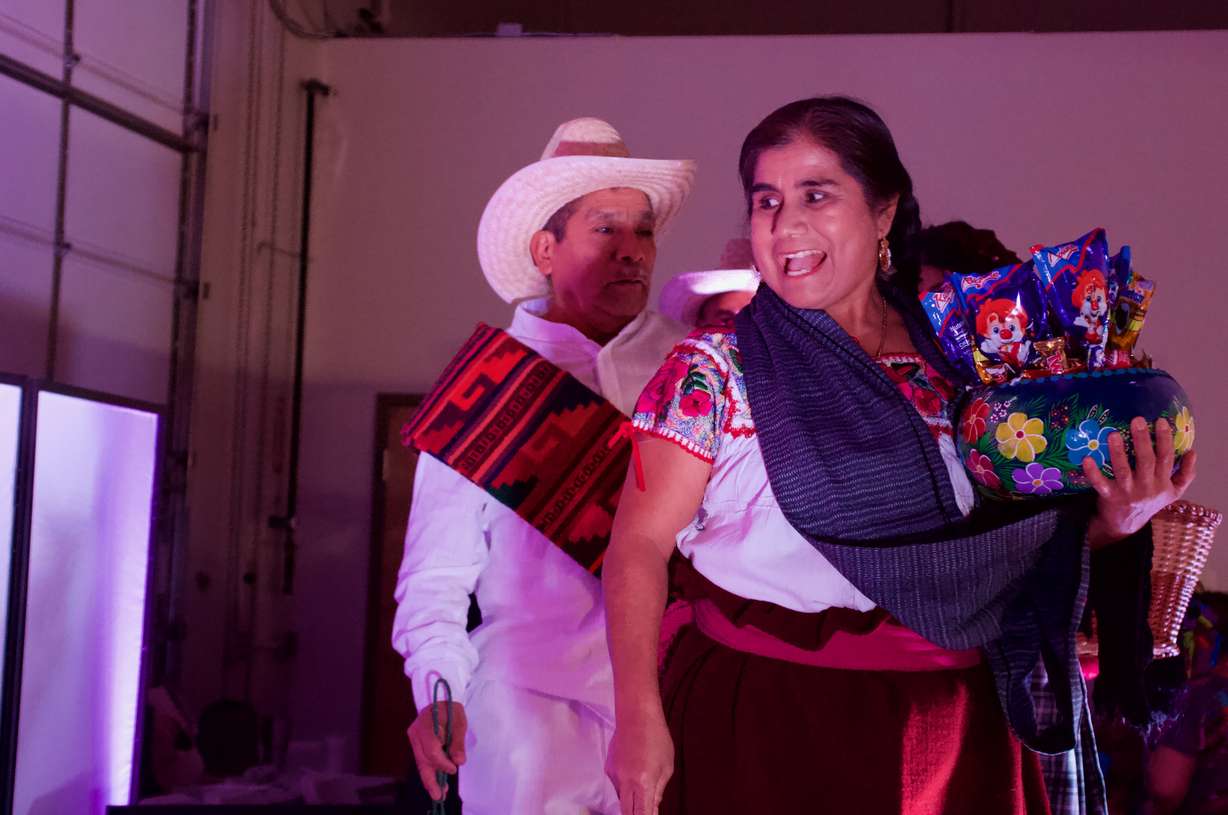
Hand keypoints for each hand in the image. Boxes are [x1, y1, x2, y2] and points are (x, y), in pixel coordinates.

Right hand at [406, 701, 467, 800]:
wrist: (441, 700)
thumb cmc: (451, 709)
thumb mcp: (459, 721)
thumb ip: (458, 741)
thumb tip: (459, 761)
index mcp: (425, 725)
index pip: (431, 750)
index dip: (442, 762)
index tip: (454, 769)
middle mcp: (415, 734)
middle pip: (422, 760)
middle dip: (431, 779)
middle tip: (439, 795)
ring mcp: (414, 740)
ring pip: (421, 764)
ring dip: (431, 779)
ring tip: (440, 794)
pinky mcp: (418, 745)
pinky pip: (423, 761)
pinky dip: (431, 772)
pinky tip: (438, 784)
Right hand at [606, 714, 673, 814]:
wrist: (636, 714)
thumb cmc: (657, 737)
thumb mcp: (666, 766)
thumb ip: (659, 790)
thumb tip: (653, 807)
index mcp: (643, 782)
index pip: (640, 813)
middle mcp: (624, 782)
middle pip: (625, 811)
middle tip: (644, 810)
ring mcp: (613, 775)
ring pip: (621, 798)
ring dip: (631, 801)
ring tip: (643, 787)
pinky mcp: (608, 768)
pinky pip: (617, 785)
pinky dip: (626, 786)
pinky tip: (634, 774)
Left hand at [1083, 417, 1195, 548]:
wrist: (1127, 526)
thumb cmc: (1150, 502)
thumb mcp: (1173, 492)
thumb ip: (1185, 474)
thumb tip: (1192, 452)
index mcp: (1162, 483)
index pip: (1166, 458)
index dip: (1165, 439)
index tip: (1161, 421)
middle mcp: (1147, 487)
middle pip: (1146, 461)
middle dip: (1142, 440)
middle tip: (1137, 420)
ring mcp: (1127, 493)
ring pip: (1123, 470)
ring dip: (1118, 452)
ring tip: (1113, 434)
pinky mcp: (1109, 497)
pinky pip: (1100, 484)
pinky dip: (1093, 472)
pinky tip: (1087, 458)